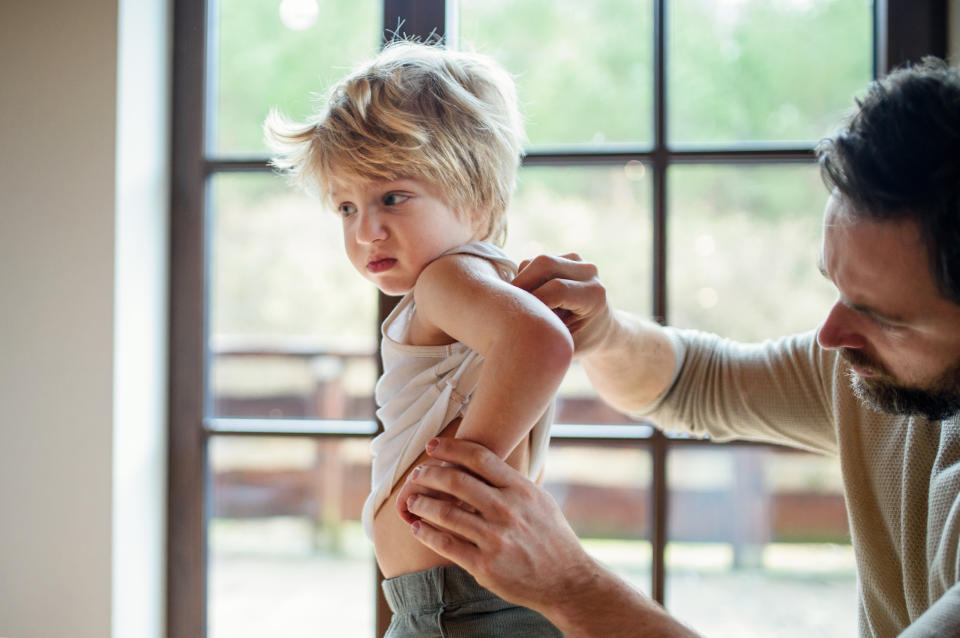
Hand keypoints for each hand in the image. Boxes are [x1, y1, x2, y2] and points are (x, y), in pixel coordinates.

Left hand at [405, 437, 596, 612]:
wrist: (568, 580)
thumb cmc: (551, 537)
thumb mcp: (538, 500)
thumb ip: (510, 482)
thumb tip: (481, 462)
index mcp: (520, 489)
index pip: (479, 458)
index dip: (450, 448)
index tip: (432, 446)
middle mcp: (507, 510)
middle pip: (456, 481)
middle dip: (429, 475)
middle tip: (417, 475)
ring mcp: (495, 539)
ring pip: (446, 513)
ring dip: (422, 504)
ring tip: (412, 502)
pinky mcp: (485, 566)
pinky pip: (446, 544)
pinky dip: (427, 533)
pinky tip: (417, 528)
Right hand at [512, 253, 612, 354]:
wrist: (600, 329)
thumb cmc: (581, 343)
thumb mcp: (566, 346)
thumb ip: (546, 334)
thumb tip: (514, 327)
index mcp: (594, 295)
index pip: (556, 289)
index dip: (531, 302)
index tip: (516, 320)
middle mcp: (588, 272)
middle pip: (544, 264)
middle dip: (520, 284)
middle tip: (504, 307)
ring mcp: (577, 261)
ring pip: (535, 263)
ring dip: (520, 283)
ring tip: (521, 308)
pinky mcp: (564, 258)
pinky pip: (533, 264)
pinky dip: (523, 280)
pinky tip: (528, 300)